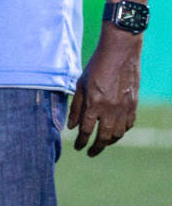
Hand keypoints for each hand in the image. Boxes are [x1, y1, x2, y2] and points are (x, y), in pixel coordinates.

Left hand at [68, 27, 142, 155]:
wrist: (120, 53)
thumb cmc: (96, 65)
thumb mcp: (80, 83)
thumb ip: (75, 106)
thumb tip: (72, 126)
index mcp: (94, 103)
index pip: (86, 130)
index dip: (81, 141)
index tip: (77, 148)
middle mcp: (110, 109)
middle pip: (104, 137)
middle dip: (96, 147)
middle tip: (90, 153)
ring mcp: (124, 108)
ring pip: (118, 134)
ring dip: (109, 141)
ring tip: (102, 143)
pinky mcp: (134, 105)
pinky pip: (128, 125)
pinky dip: (121, 131)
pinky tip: (116, 131)